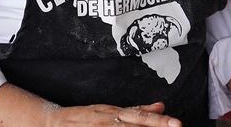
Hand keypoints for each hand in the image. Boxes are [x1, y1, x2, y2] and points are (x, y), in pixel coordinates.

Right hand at [44, 102, 179, 126]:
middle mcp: (109, 122)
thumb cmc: (86, 117)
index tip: (176, 124)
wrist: (54, 122)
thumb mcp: (111, 110)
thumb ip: (137, 110)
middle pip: (136, 126)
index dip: (159, 121)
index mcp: (115, 113)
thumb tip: (161, 106)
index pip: (141, 117)